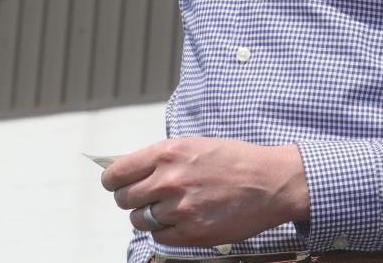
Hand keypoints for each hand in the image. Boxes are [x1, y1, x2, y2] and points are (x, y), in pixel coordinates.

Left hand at [101, 137, 308, 246]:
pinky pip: (159, 237)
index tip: (116, 183)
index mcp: (168, 153)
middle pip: (124, 199)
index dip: (113, 180)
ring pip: (140, 220)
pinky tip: (184, 219)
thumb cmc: (235, 160)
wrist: (270, 181)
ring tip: (171, 207)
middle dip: (133, 199)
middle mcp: (168, 180)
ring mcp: (178, 209)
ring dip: (149, 216)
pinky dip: (166, 230)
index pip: (117, 173)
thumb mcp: (196, 145)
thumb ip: (163, 158)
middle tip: (148, 196)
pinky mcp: (190, 233)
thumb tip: (131, 171)